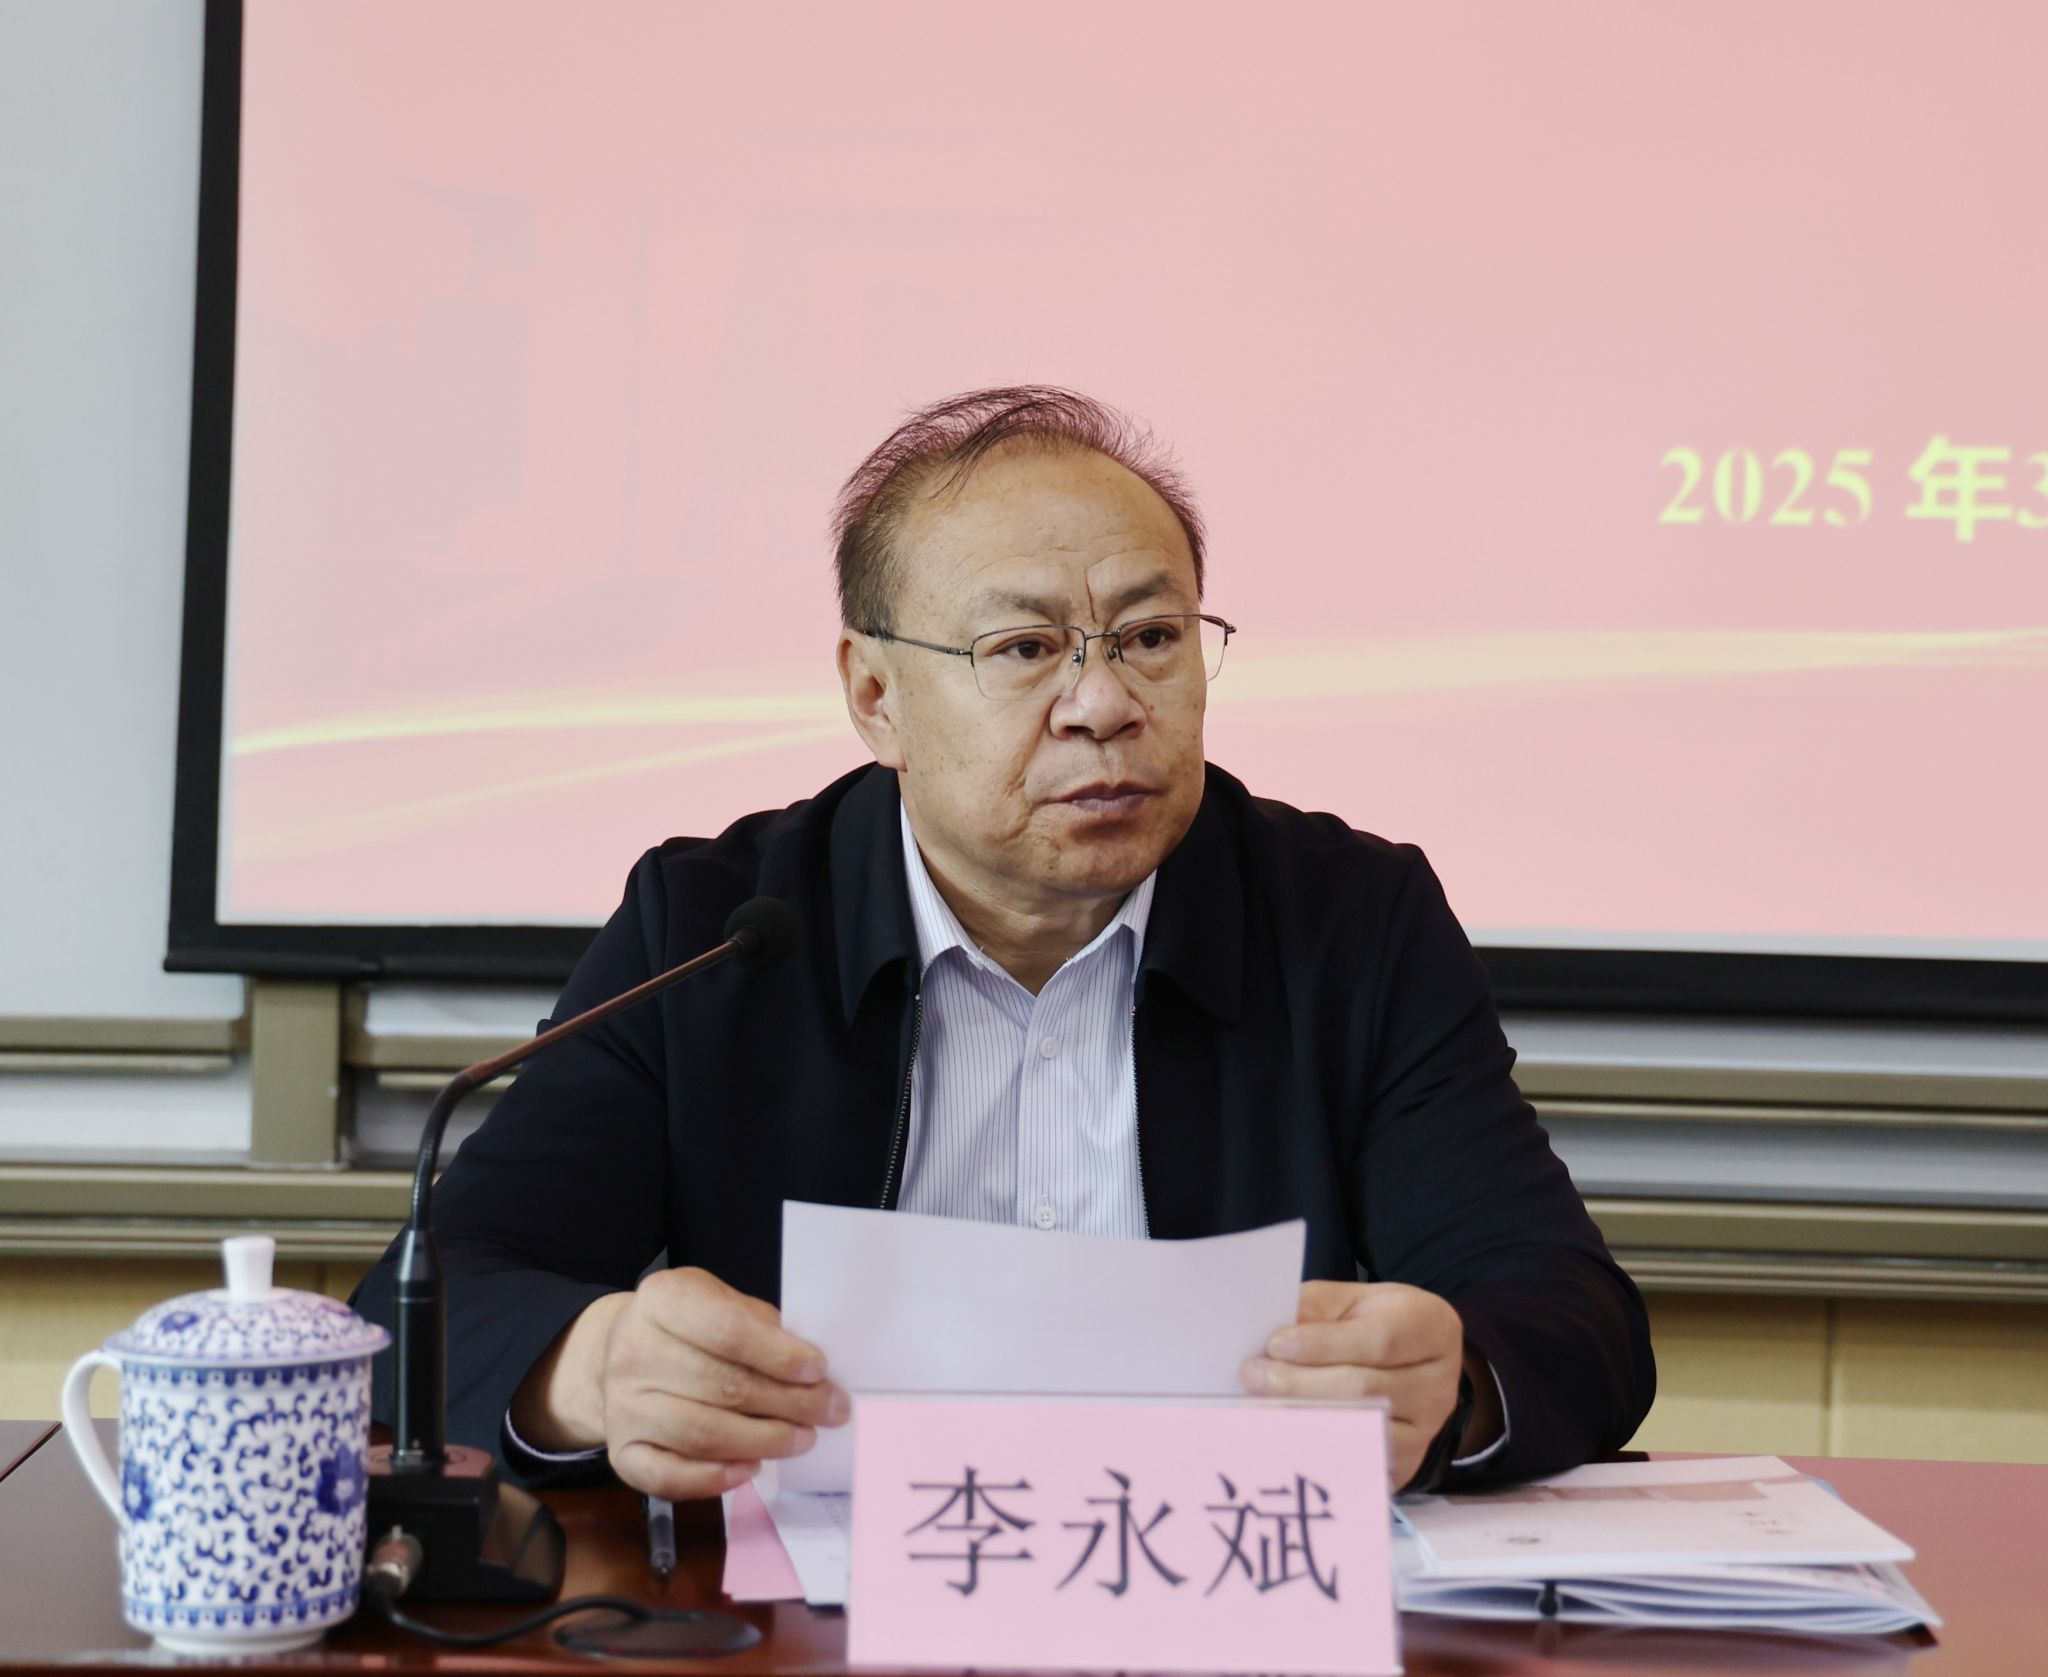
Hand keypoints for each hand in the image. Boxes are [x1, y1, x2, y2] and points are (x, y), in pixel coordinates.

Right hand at [512, 1267, 849, 1501]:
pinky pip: (668, 1477)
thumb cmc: (688, 1328)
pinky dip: (714, 1480)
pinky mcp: (621, 1452)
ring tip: (803, 1438)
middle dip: (787, 1403)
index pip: (727, 1330)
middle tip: (830, 1411)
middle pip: (722, 1386)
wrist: (619, 1354)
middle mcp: (634, 1352)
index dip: (778, 1354)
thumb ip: (761, 1327)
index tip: (818, 1371)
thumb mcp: (720, 1302)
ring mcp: (623, 1406)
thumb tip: (810, 1370)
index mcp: (663, 1300)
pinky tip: (751, 1468)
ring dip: (763, 1441)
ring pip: (701, 1434)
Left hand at [1239, 1281, 1466, 1489]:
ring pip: (1359, 1431)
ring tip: (1258, 1404)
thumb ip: (1317, 1308)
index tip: (1275, 1344)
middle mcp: (1438, 1385)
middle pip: (1364, 1390)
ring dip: (1302, 1418)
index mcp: (1431, 1328)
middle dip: (1300, 1383)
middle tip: (1253, 1375)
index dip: (1323, 1344)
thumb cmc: (1378, 1325)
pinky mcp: (1405, 1466)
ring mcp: (1426, 1432)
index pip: (1379, 1340)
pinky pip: (1356, 1464)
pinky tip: (1282, 1434)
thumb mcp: (1353, 1300)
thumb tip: (1271, 1332)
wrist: (1416, 1367)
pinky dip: (1316, 1450)